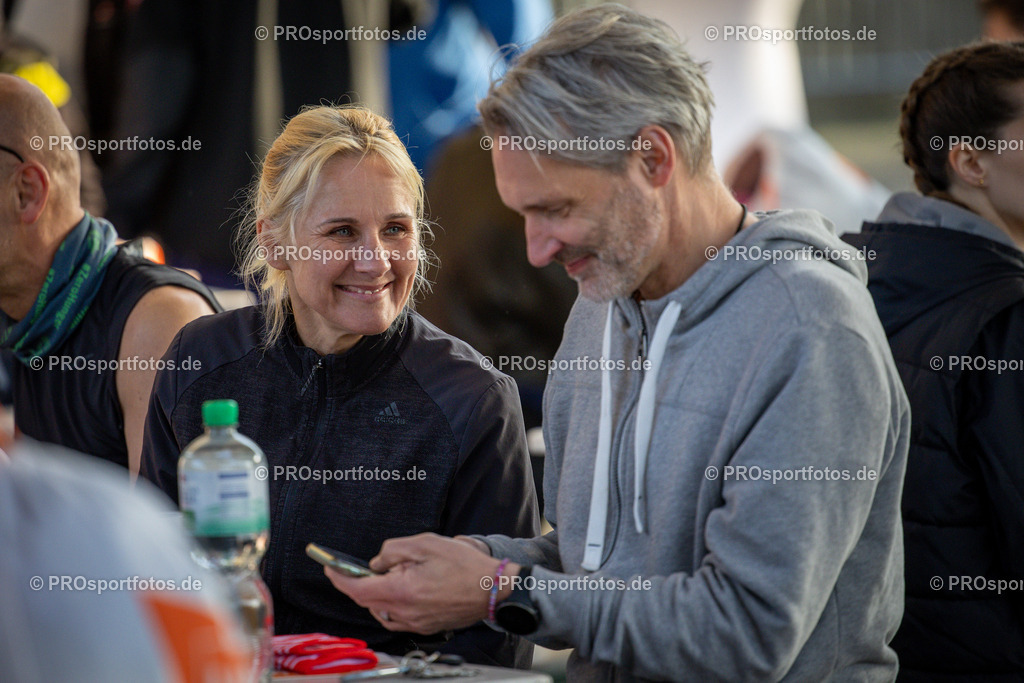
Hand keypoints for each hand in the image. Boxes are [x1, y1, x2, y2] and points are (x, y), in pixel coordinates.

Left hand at [325, 532, 518, 633]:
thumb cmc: (464, 566)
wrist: (492, 589)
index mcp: (401, 591)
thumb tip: (377, 563)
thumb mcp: (425, 543)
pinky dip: (395, 601)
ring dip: (382, 592)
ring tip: (405, 572)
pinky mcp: (424, 626)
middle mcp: (404, 612)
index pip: (357, 589)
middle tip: (383, 563)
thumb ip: (393, 550)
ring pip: (382, 609)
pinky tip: (412, 586)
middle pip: (368, 600)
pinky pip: (398, 615)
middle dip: (367, 581)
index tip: (329, 567)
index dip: (338, 579)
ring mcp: (414, 623)